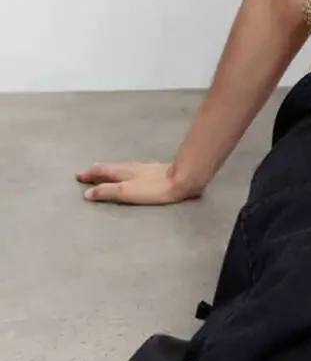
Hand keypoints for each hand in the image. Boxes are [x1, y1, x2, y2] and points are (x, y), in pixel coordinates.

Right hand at [75, 160, 202, 204]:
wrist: (182, 180)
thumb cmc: (154, 189)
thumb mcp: (127, 192)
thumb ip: (108, 192)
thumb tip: (87, 193)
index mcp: (123, 172)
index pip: (102, 171)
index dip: (90, 174)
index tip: (78, 175)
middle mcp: (131, 167)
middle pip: (111, 167)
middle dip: (98, 170)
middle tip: (87, 172)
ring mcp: (144, 168)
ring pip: (121, 167)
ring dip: (110, 169)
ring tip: (104, 171)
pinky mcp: (155, 171)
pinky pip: (132, 169)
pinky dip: (123, 170)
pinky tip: (130, 173)